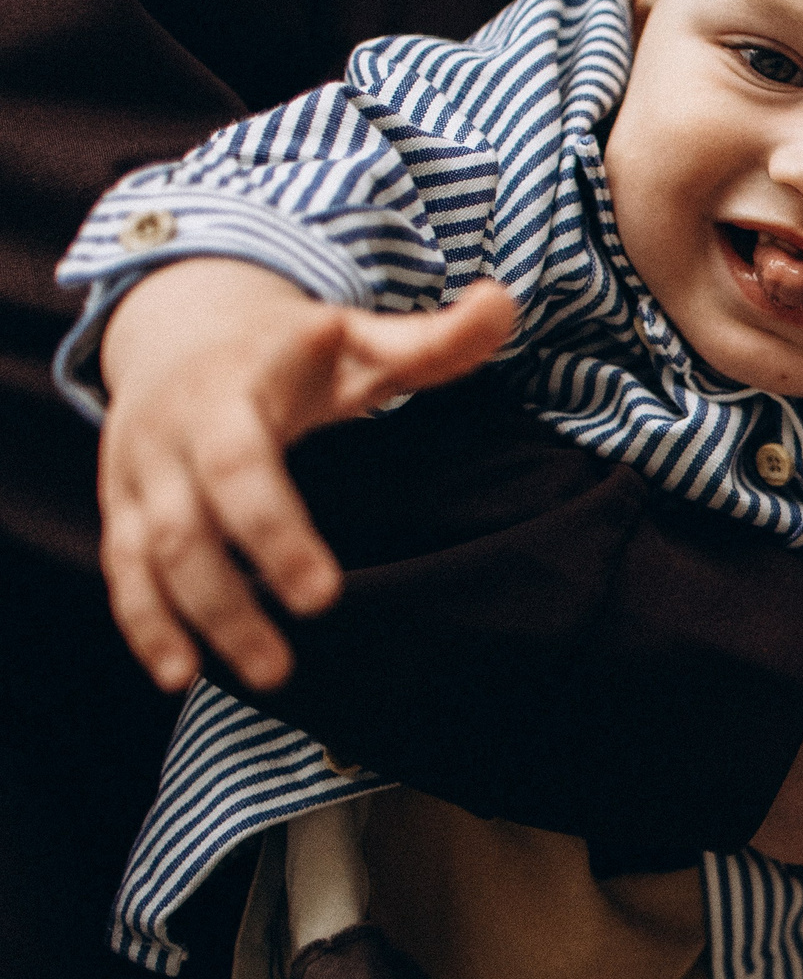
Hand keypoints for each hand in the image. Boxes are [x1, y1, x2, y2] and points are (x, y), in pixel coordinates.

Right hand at [95, 259, 513, 692]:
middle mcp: (173, 433)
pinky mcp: (122, 503)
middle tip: (299, 644)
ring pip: (152, 555)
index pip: (244, 467)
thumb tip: (505, 303)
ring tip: (266, 675)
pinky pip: (122, 569)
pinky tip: (179, 672)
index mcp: (232, 391)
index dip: (276, 532)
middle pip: (192, 522)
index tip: (323, 591)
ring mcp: (138, 472)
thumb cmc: (292, 345)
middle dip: (239, 586)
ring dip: (198, 619)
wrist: (178, 321)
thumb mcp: (357, 336)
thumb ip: (433, 338)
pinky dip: (144, 623)